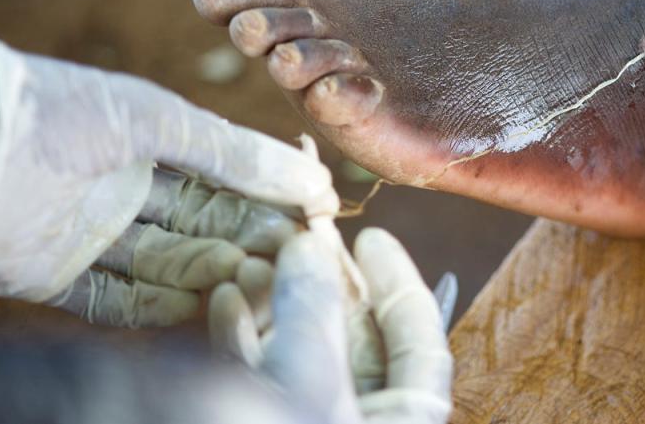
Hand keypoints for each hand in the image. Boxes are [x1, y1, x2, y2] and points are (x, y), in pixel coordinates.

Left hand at [0, 41, 338, 326]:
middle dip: (250, 237)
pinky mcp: (54, 275)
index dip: (273, 193)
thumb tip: (313, 176)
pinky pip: (116, 301)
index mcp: (151, 140)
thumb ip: (233, 151)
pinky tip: (197, 307)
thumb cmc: (62, 110)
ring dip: (211, 273)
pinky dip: (156, 308)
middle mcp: (126, 188)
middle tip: (294, 255)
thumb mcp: (158, 119)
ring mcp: (91, 233)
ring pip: (169, 264)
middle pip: (204, 224)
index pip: (228, 176)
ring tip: (251, 277)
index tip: (321, 211)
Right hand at [209, 228, 453, 423]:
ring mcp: (306, 423)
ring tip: (252, 262)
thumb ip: (316, 312)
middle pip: (357, 340)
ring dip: (278, 305)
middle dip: (325, 287)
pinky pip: (262, 379)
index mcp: (399, 423)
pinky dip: (245, 338)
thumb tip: (312, 248)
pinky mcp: (259, 420)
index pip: (420, 342)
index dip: (399, 283)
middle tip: (298, 239)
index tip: (370, 238)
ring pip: (304, 355)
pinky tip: (224, 302)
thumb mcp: (307, 384)